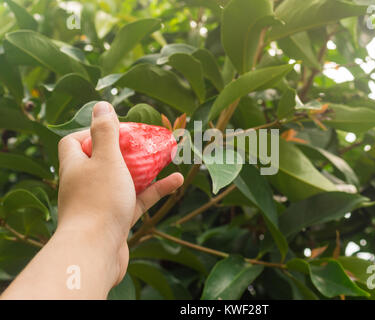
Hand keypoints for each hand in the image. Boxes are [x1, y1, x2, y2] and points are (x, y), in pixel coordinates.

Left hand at [57, 101, 183, 284]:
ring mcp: (101, 203)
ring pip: (125, 180)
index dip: (91, 131)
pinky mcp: (117, 220)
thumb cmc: (99, 201)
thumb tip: (101, 105)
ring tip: (167, 156)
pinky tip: (176, 181)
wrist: (95, 252)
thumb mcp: (106, 158)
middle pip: (104, 160)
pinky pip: (138, 199)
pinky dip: (156, 190)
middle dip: (127, 150)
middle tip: (146, 142)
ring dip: (146, 169)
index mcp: (76, 166)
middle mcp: (85, 183)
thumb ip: (105, 131)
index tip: (114, 129)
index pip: (74, 141)